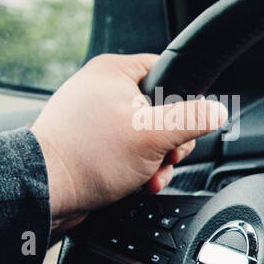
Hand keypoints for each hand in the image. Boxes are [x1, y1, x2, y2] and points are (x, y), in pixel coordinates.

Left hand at [31, 53, 227, 229]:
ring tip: (149, 175)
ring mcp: (96, 115)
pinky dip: (140, 167)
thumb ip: (192, 120)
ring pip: (148, 134)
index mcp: (114, 71)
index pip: (167, 72)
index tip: (184, 125)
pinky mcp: (92, 140)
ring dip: (158, 160)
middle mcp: (102, 88)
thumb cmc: (88, 157)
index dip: (184, 102)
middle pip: (163, 109)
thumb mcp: (154, 135)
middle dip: (171, 143)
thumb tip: (218, 110)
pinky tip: (139, 181)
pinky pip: (130, 149)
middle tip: (164, 156)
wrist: (46, 191)